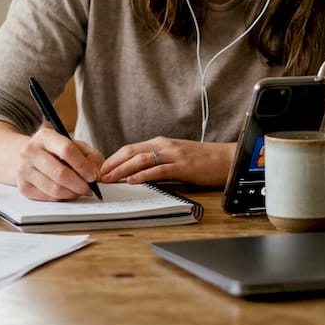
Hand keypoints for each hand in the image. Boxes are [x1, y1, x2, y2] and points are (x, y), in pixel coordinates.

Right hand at [15, 126, 105, 200]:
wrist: (29, 157)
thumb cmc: (56, 151)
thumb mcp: (75, 145)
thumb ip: (91, 156)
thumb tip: (95, 175)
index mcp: (45, 136)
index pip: (67, 150)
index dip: (83, 166)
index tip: (93, 176)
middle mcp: (30, 151)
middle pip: (60, 173)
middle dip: (80, 185)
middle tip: (89, 189)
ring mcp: (24, 170)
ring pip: (55, 189)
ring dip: (72, 193)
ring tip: (79, 191)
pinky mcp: (23, 186)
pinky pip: (48, 198)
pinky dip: (62, 198)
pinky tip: (67, 192)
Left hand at [100, 137, 235, 187]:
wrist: (227, 159)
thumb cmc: (203, 162)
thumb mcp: (176, 160)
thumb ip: (159, 165)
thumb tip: (141, 178)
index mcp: (161, 143)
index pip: (131, 148)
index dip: (114, 158)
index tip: (101, 169)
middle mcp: (164, 145)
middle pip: (131, 151)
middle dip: (112, 164)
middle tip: (98, 175)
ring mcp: (173, 154)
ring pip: (140, 160)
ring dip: (122, 170)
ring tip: (109, 179)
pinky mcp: (182, 166)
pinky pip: (158, 170)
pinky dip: (142, 175)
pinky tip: (132, 181)